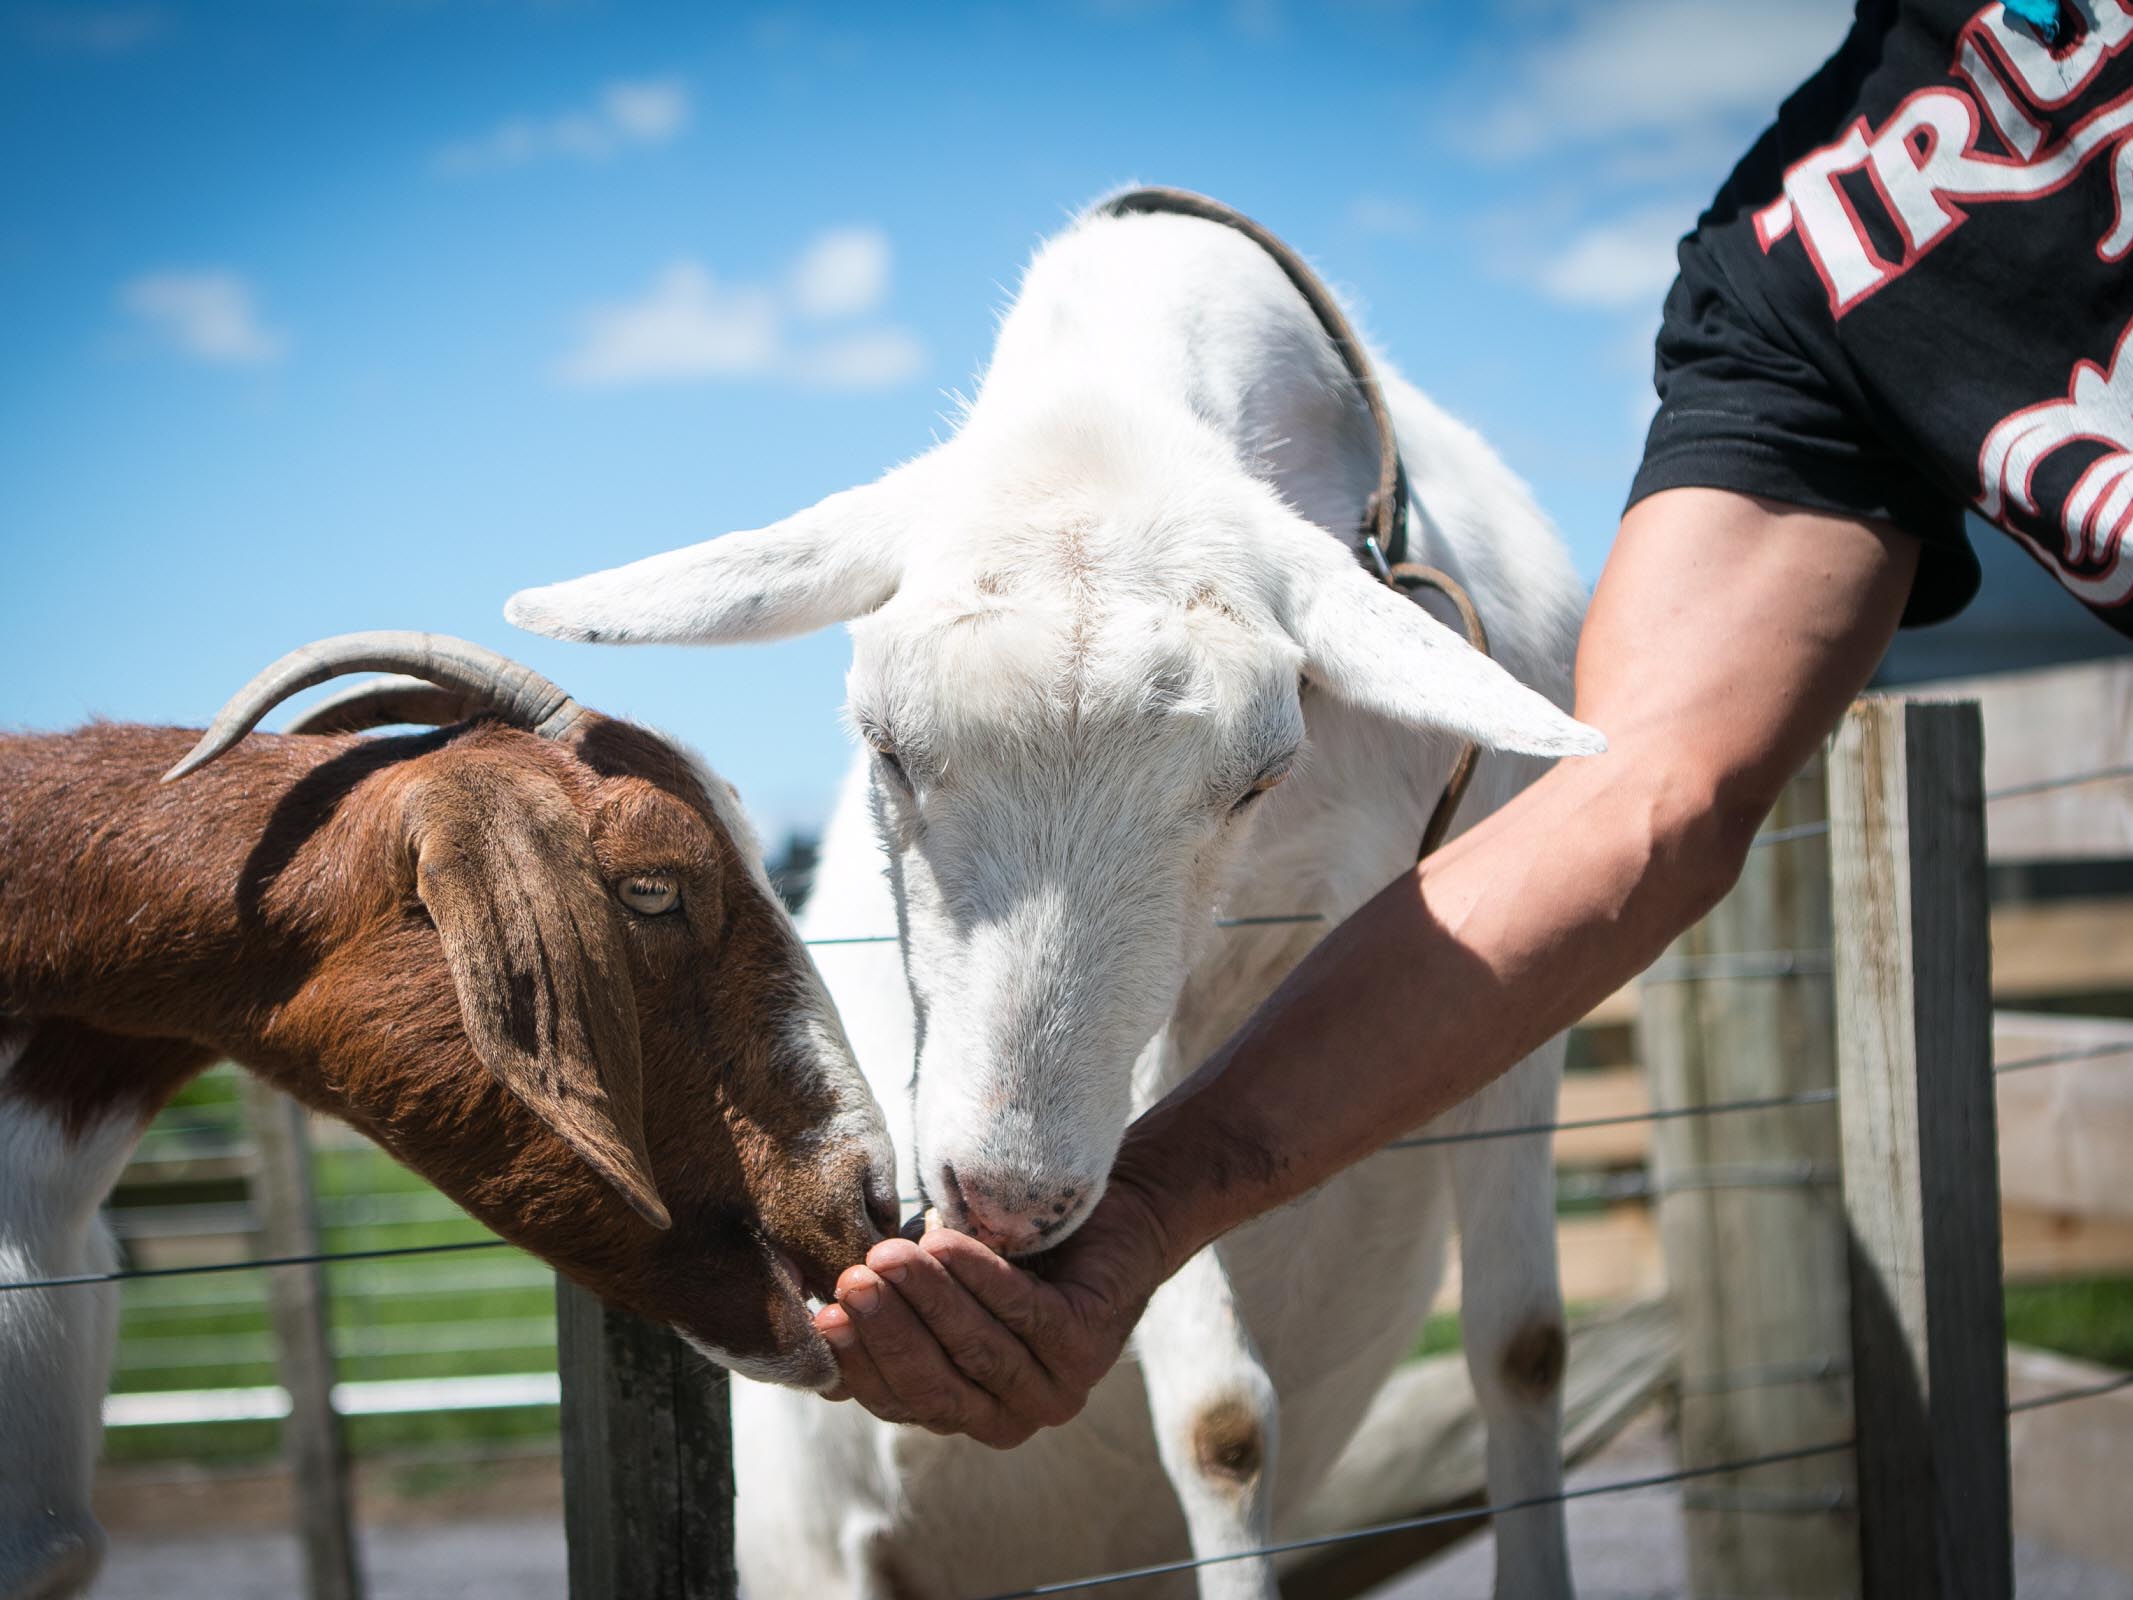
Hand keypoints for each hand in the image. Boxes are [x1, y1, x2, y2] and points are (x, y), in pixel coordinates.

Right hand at [812, 1176, 1171, 1447]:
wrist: (1111, 1218)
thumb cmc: (1011, 1254)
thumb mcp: (941, 1288)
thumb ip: (891, 1314)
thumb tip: (814, 1327)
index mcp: (962, 1411)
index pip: (897, 1400)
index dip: (859, 1361)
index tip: (824, 1314)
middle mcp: (1006, 1416)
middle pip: (934, 1386)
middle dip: (888, 1332)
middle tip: (852, 1279)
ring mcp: (1053, 1389)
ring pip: (977, 1351)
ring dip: (928, 1300)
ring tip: (889, 1254)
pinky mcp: (1088, 1347)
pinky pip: (1025, 1314)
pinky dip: (981, 1278)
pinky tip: (945, 1243)